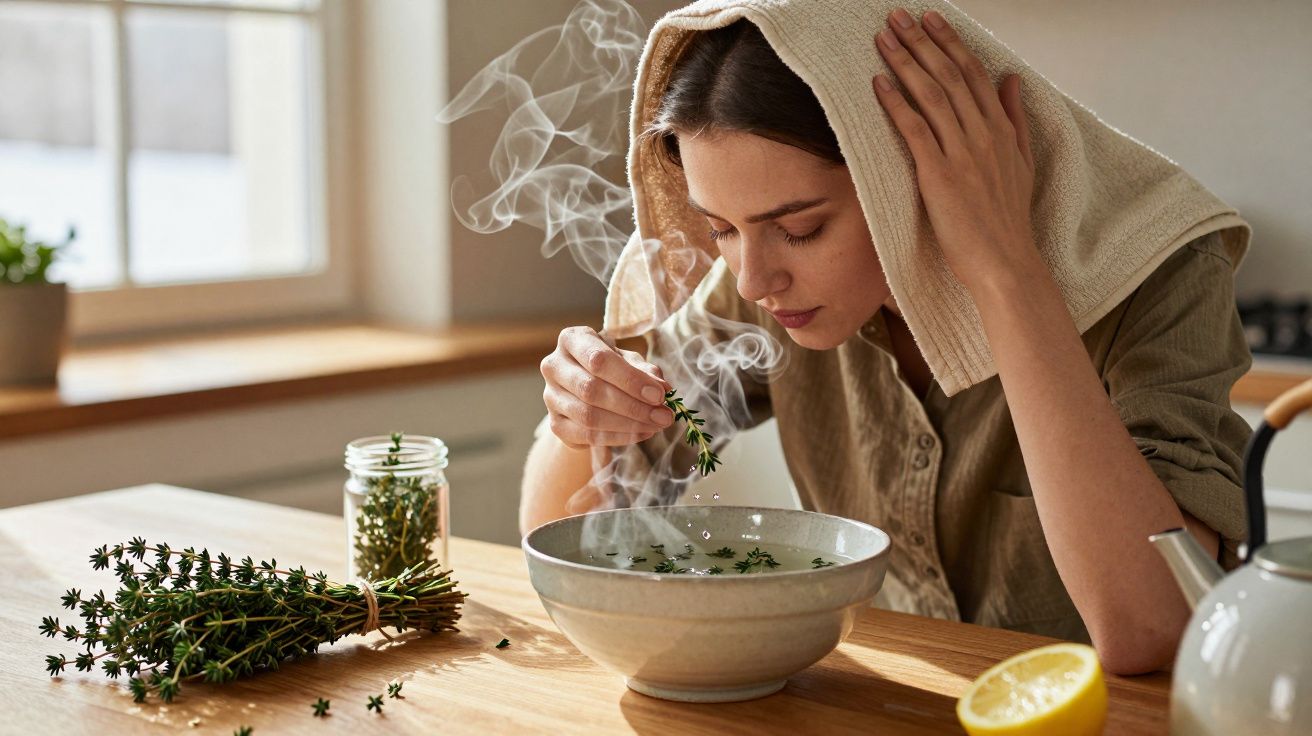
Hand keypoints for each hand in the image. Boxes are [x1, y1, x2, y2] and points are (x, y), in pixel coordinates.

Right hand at [540, 326, 673, 449]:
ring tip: (656, 425)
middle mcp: (554, 366)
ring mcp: (550, 397)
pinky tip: (641, 433)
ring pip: (588, 416)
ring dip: (628, 425)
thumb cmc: (610, 368)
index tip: (659, 395)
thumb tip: (663, 388)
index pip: (599, 360)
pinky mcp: (555, 424)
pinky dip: (618, 437)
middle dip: (633, 406)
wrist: (585, 390)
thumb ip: (645, 371)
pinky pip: (586, 435)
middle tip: (663, 416)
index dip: (631, 379)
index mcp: (572, 340)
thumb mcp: (628, 361)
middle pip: (591, 390)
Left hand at [871, 7, 1037, 294]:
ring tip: (884, 38)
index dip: (950, 43)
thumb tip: (1011, 80)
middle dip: (922, 42)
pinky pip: (916, 129)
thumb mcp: (1022, 163)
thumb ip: (1016, 119)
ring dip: (905, 62)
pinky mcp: (940, 174)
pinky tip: (879, 83)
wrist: (1006, 263)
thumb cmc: (1008, 221)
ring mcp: (963, 152)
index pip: (974, 73)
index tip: (931, 21)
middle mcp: (983, 134)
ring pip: (932, 94)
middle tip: (898, 17)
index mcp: (1002, 130)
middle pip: (950, 75)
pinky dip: (896, 103)